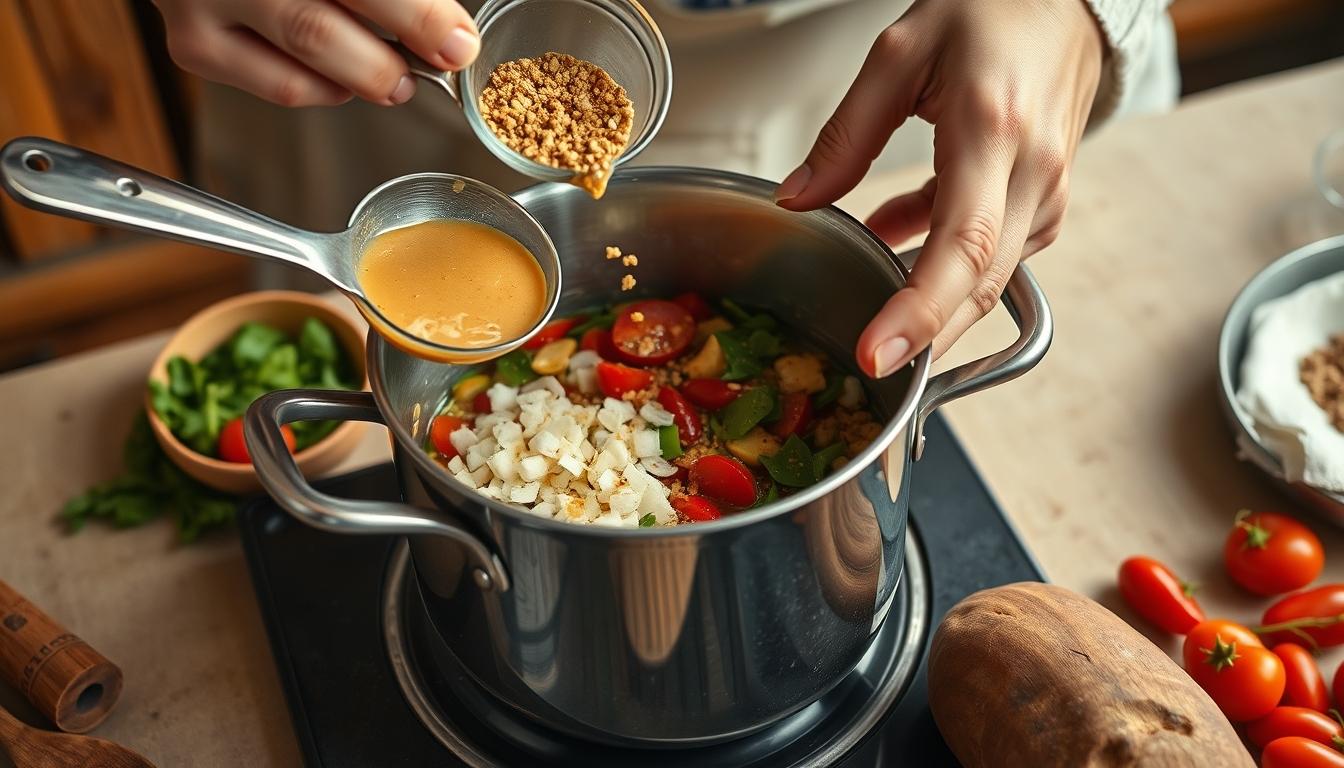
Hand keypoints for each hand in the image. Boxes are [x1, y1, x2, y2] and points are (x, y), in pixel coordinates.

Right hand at [152, 0, 479, 106]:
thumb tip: (445, 25)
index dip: (417, 14)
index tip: (457, 40)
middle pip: (321, 26)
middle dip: (395, 49)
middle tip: (439, 61)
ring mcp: (204, 4)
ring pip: (305, 59)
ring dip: (367, 77)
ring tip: (397, 78)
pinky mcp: (194, 46)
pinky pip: (280, 86)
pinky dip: (327, 89)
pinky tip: (345, 79)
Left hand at [775, 0, 1102, 377]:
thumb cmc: (989, 12)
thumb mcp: (899, 53)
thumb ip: (846, 134)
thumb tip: (797, 199)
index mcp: (993, 131)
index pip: (962, 244)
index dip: (920, 310)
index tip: (878, 355)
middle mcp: (1032, 172)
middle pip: (980, 282)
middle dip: (923, 335)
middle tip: (867, 363)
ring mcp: (1047, 192)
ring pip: (989, 279)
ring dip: (928, 300)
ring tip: (870, 302)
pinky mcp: (1044, 202)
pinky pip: (992, 255)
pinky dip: (941, 263)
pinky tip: (895, 239)